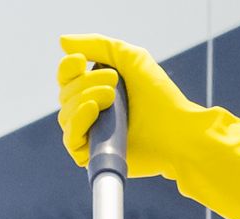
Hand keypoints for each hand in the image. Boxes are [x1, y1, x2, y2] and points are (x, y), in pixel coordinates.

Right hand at [51, 34, 194, 176]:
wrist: (177, 131)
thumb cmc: (158, 95)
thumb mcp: (130, 59)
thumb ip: (99, 45)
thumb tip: (62, 41)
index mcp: (95, 88)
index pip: (67, 77)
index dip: (68, 68)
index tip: (80, 61)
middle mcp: (90, 112)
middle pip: (66, 94)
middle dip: (86, 83)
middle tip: (114, 82)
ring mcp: (91, 134)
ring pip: (66, 115)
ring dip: (84, 98)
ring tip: (111, 96)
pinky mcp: (93, 156)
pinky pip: (71, 139)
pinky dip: (78, 121)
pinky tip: (92, 109)